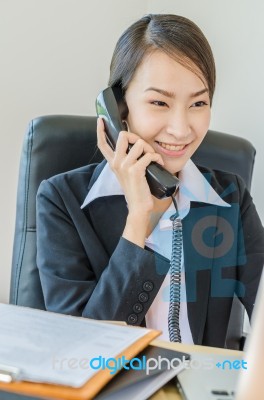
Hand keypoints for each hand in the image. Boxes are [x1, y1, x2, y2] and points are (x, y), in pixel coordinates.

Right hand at [97, 118, 163, 245]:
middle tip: (144, 147)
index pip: (102, 144)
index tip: (100, 120)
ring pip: (139, 144)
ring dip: (150, 149)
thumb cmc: (135, 189)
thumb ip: (126, 159)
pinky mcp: (135, 170)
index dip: (100, 131)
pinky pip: (149, 155)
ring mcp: (125, 166)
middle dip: (137, 137)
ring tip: (153, 158)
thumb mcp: (126, 173)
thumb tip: (136, 145)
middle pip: (123, 136)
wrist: (138, 206)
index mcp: (113, 162)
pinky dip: (157, 158)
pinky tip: (158, 163)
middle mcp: (116, 163)